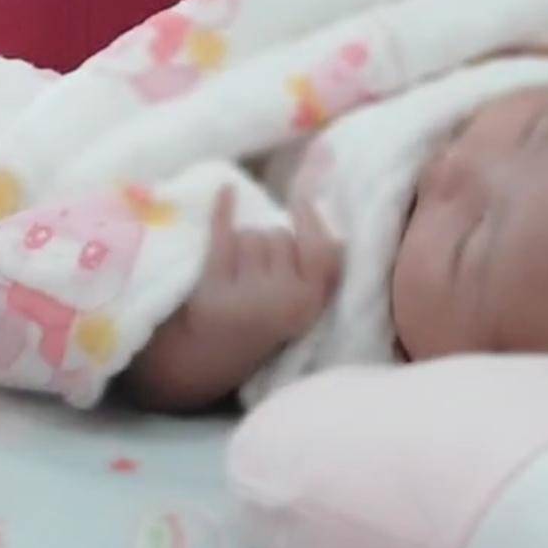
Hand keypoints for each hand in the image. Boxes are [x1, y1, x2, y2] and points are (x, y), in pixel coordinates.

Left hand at [187, 188, 341, 347]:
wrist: (216, 355)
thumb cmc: (267, 321)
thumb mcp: (305, 304)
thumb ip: (324, 271)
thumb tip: (334, 228)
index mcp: (309, 302)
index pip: (318, 249)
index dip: (310, 221)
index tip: (301, 201)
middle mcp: (282, 299)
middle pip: (280, 236)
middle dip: (270, 243)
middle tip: (261, 269)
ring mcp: (247, 295)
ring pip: (251, 235)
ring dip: (244, 243)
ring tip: (239, 270)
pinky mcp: (213, 290)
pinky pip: (222, 237)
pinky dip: (222, 211)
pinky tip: (226, 192)